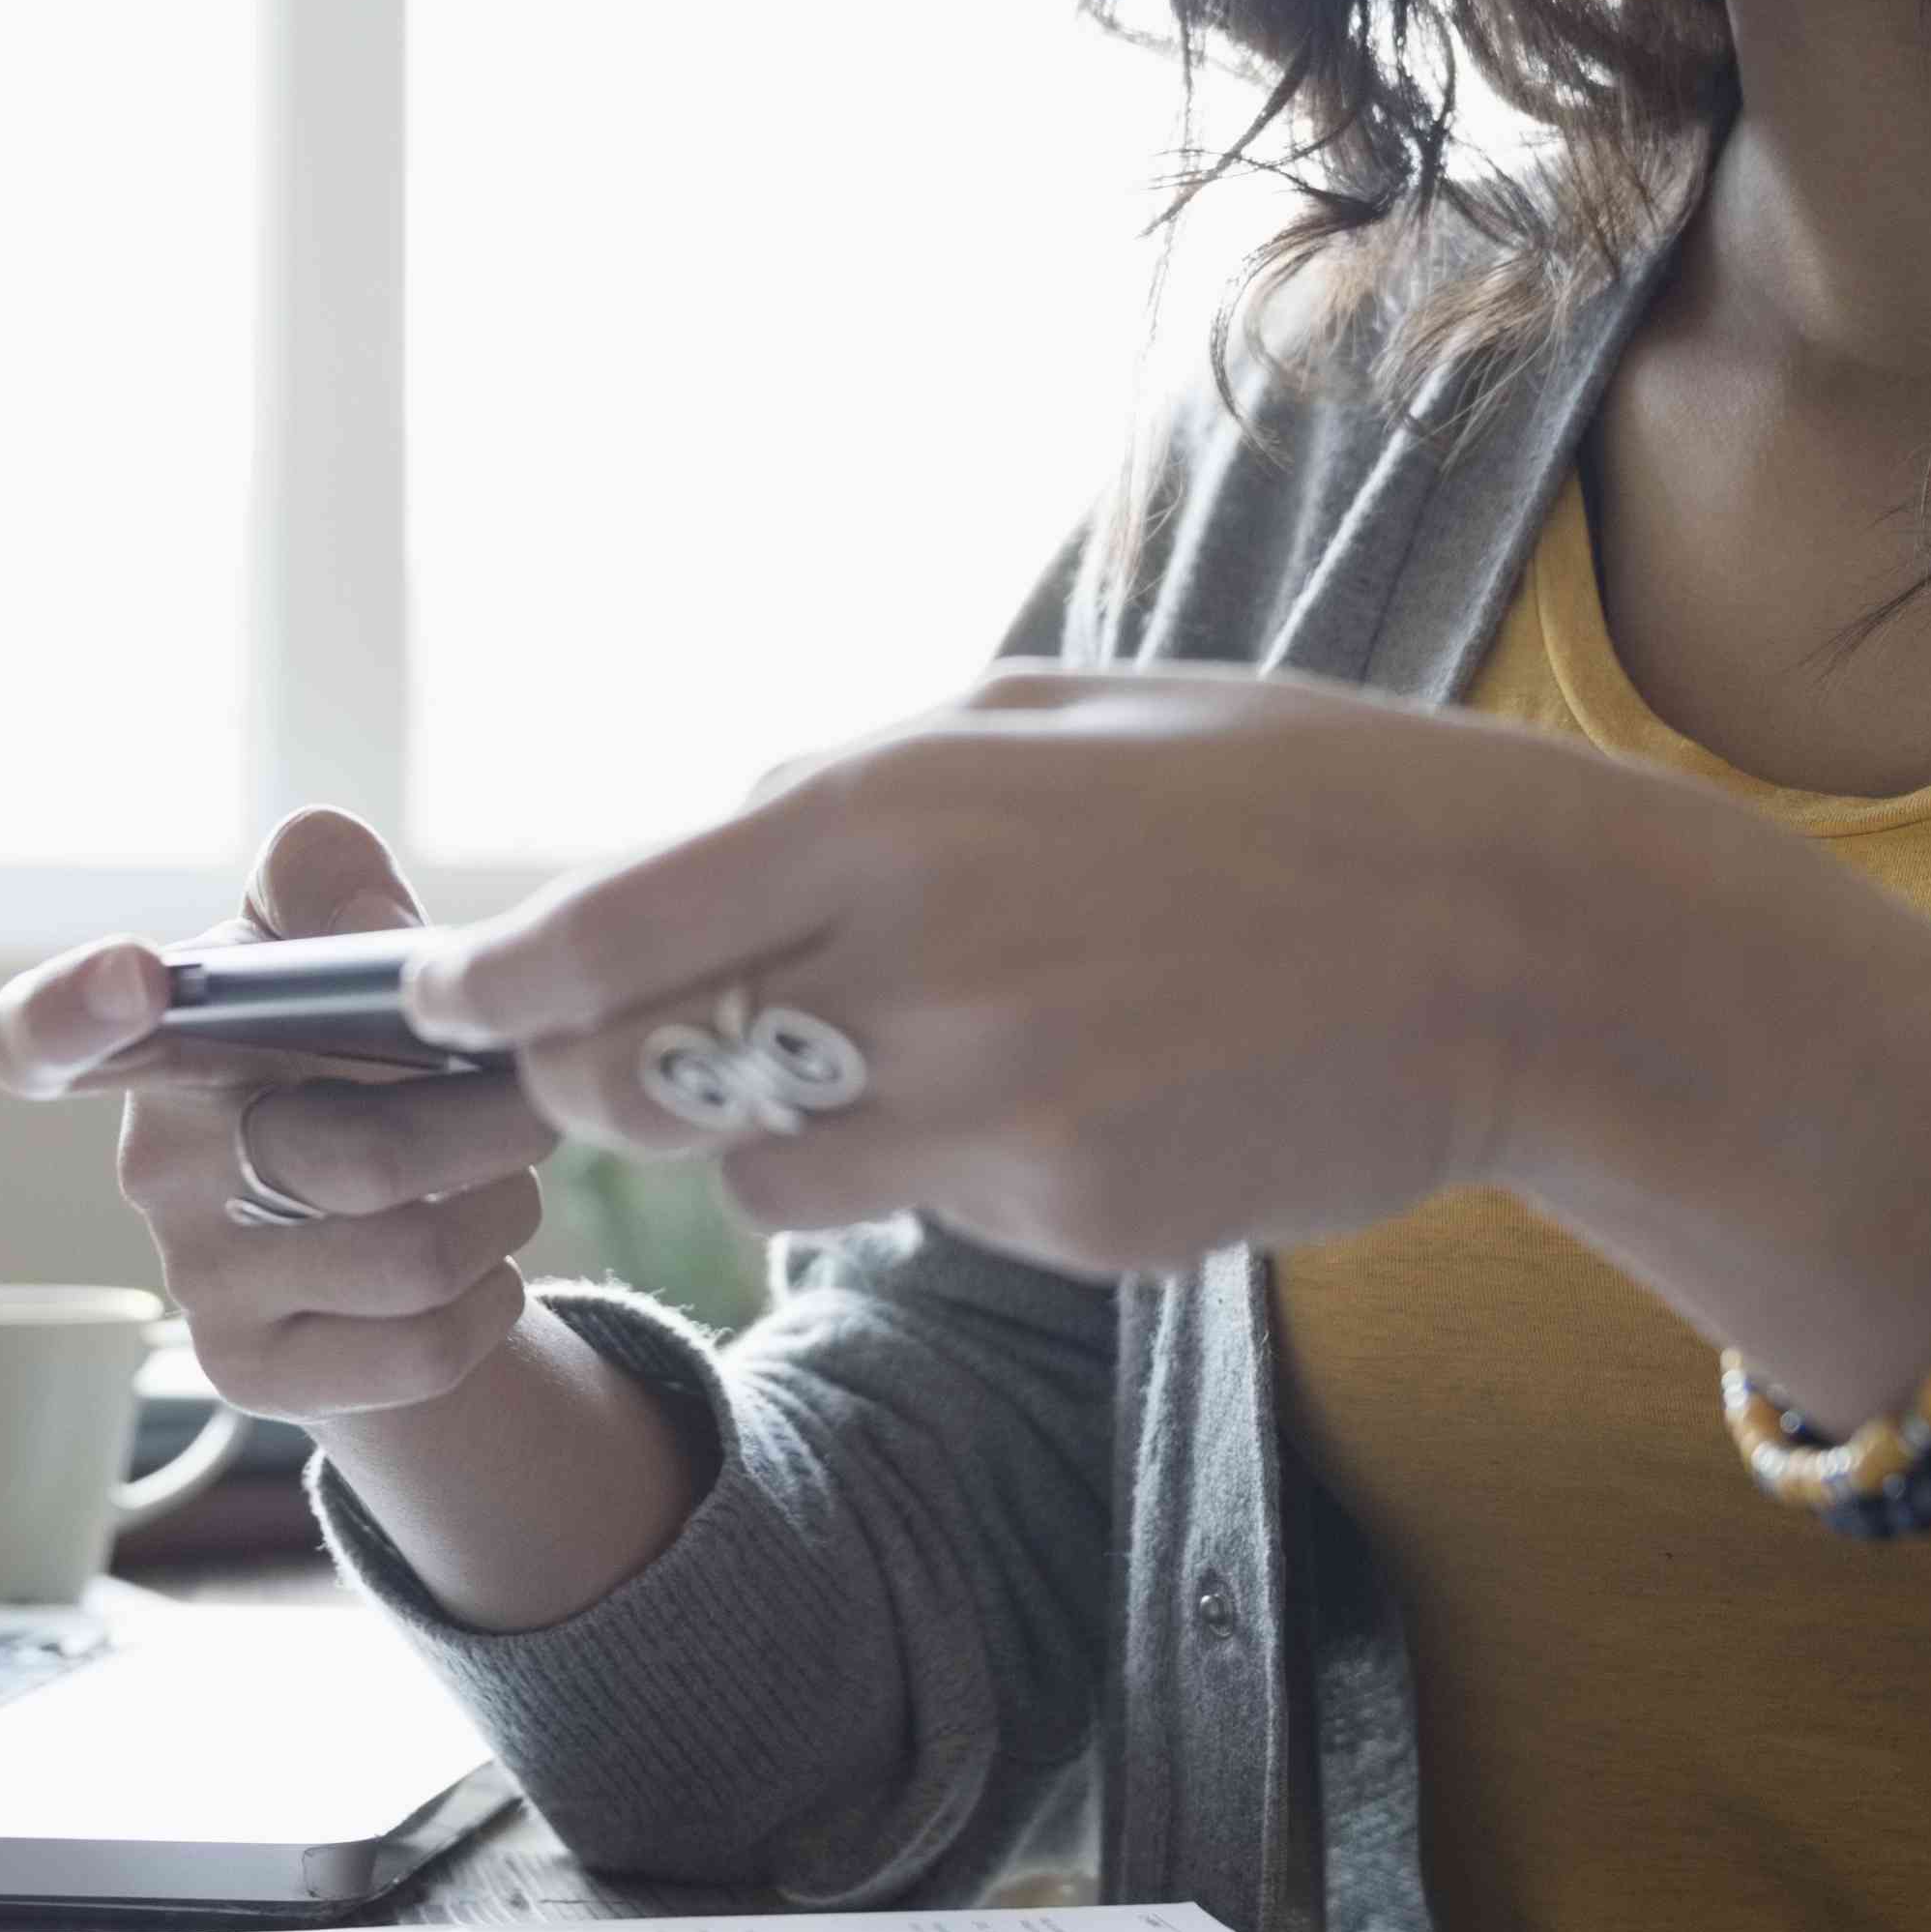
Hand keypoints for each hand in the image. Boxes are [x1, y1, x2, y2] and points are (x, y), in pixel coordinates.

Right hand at [0, 809, 560, 1420]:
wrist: (382, 1219)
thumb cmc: (345, 1050)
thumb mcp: (330, 943)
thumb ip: (332, 884)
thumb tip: (377, 932)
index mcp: (156, 1041)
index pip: (40, 1033)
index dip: (70, 1008)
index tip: (137, 977)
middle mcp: (155, 1165)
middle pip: (361, 1155)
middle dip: (493, 1124)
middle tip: (533, 1098)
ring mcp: (195, 1280)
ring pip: (412, 1259)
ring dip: (503, 1210)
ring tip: (503, 1179)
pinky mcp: (250, 1374)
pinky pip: (422, 1348)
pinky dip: (492, 1298)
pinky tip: (478, 1266)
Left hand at [398, 667, 1702, 1280]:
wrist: (1497, 937)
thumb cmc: (1268, 801)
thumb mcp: (1039, 718)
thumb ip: (850, 779)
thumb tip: (710, 826)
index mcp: (883, 809)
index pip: (600, 934)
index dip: (487, 991)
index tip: (433, 1010)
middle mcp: (907, 957)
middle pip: (634, 1079)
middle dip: (609, 1083)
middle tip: (650, 1063)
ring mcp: (985, 1099)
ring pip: (761, 1171)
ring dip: (791, 1134)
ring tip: (938, 1054)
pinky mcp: (1061, 1206)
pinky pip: (922, 1213)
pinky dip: (951, 1173)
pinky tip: (1077, 1099)